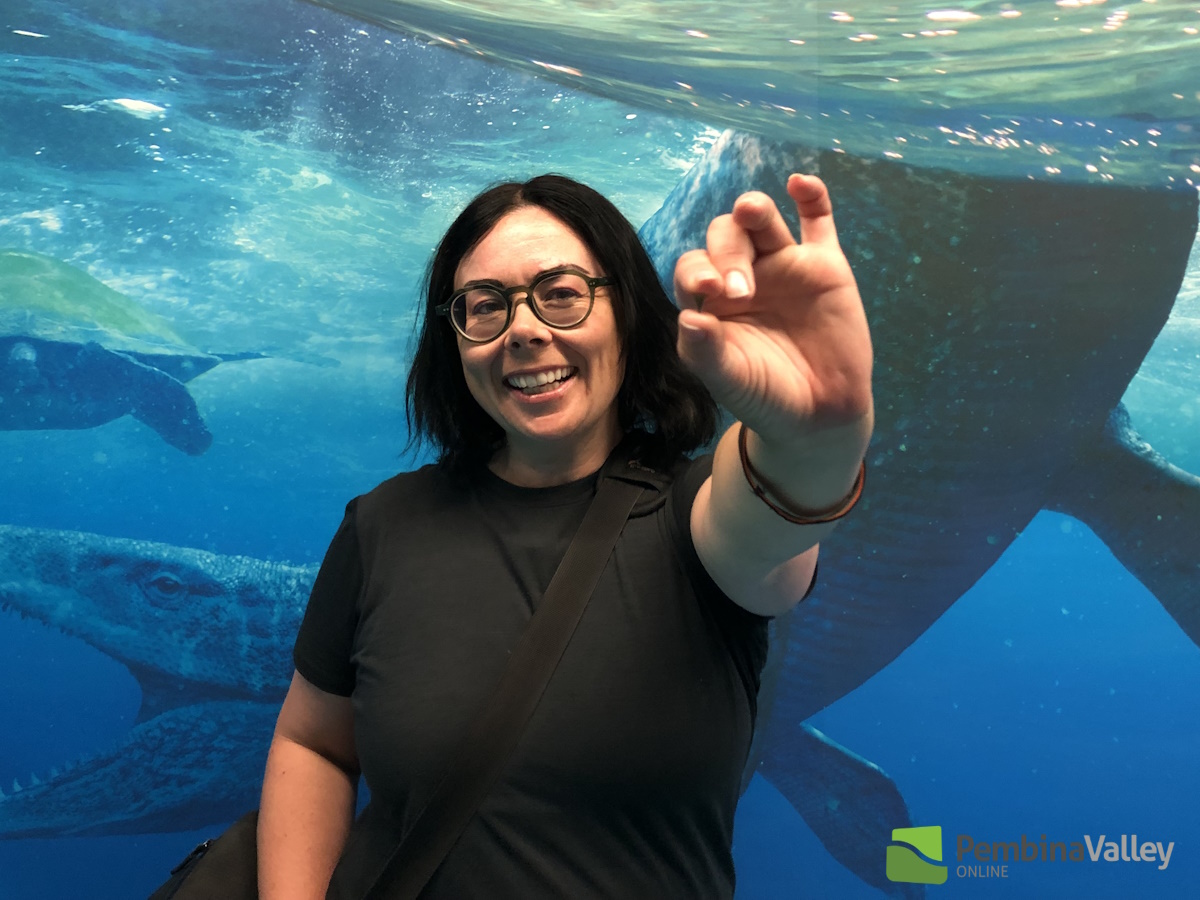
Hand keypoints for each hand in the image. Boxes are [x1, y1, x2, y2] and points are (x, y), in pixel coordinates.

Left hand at [673, 174, 872, 450]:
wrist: (820, 415)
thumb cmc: (765, 397)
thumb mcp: (730, 381)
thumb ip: (706, 352)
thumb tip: (688, 319)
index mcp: (712, 301)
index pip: (694, 268)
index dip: (698, 272)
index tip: (710, 291)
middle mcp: (743, 275)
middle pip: (726, 237)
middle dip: (729, 254)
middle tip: (742, 292)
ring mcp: (784, 266)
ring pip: (763, 223)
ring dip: (754, 211)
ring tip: (750, 211)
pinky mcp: (823, 266)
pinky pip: (818, 222)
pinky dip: (812, 198)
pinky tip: (800, 184)